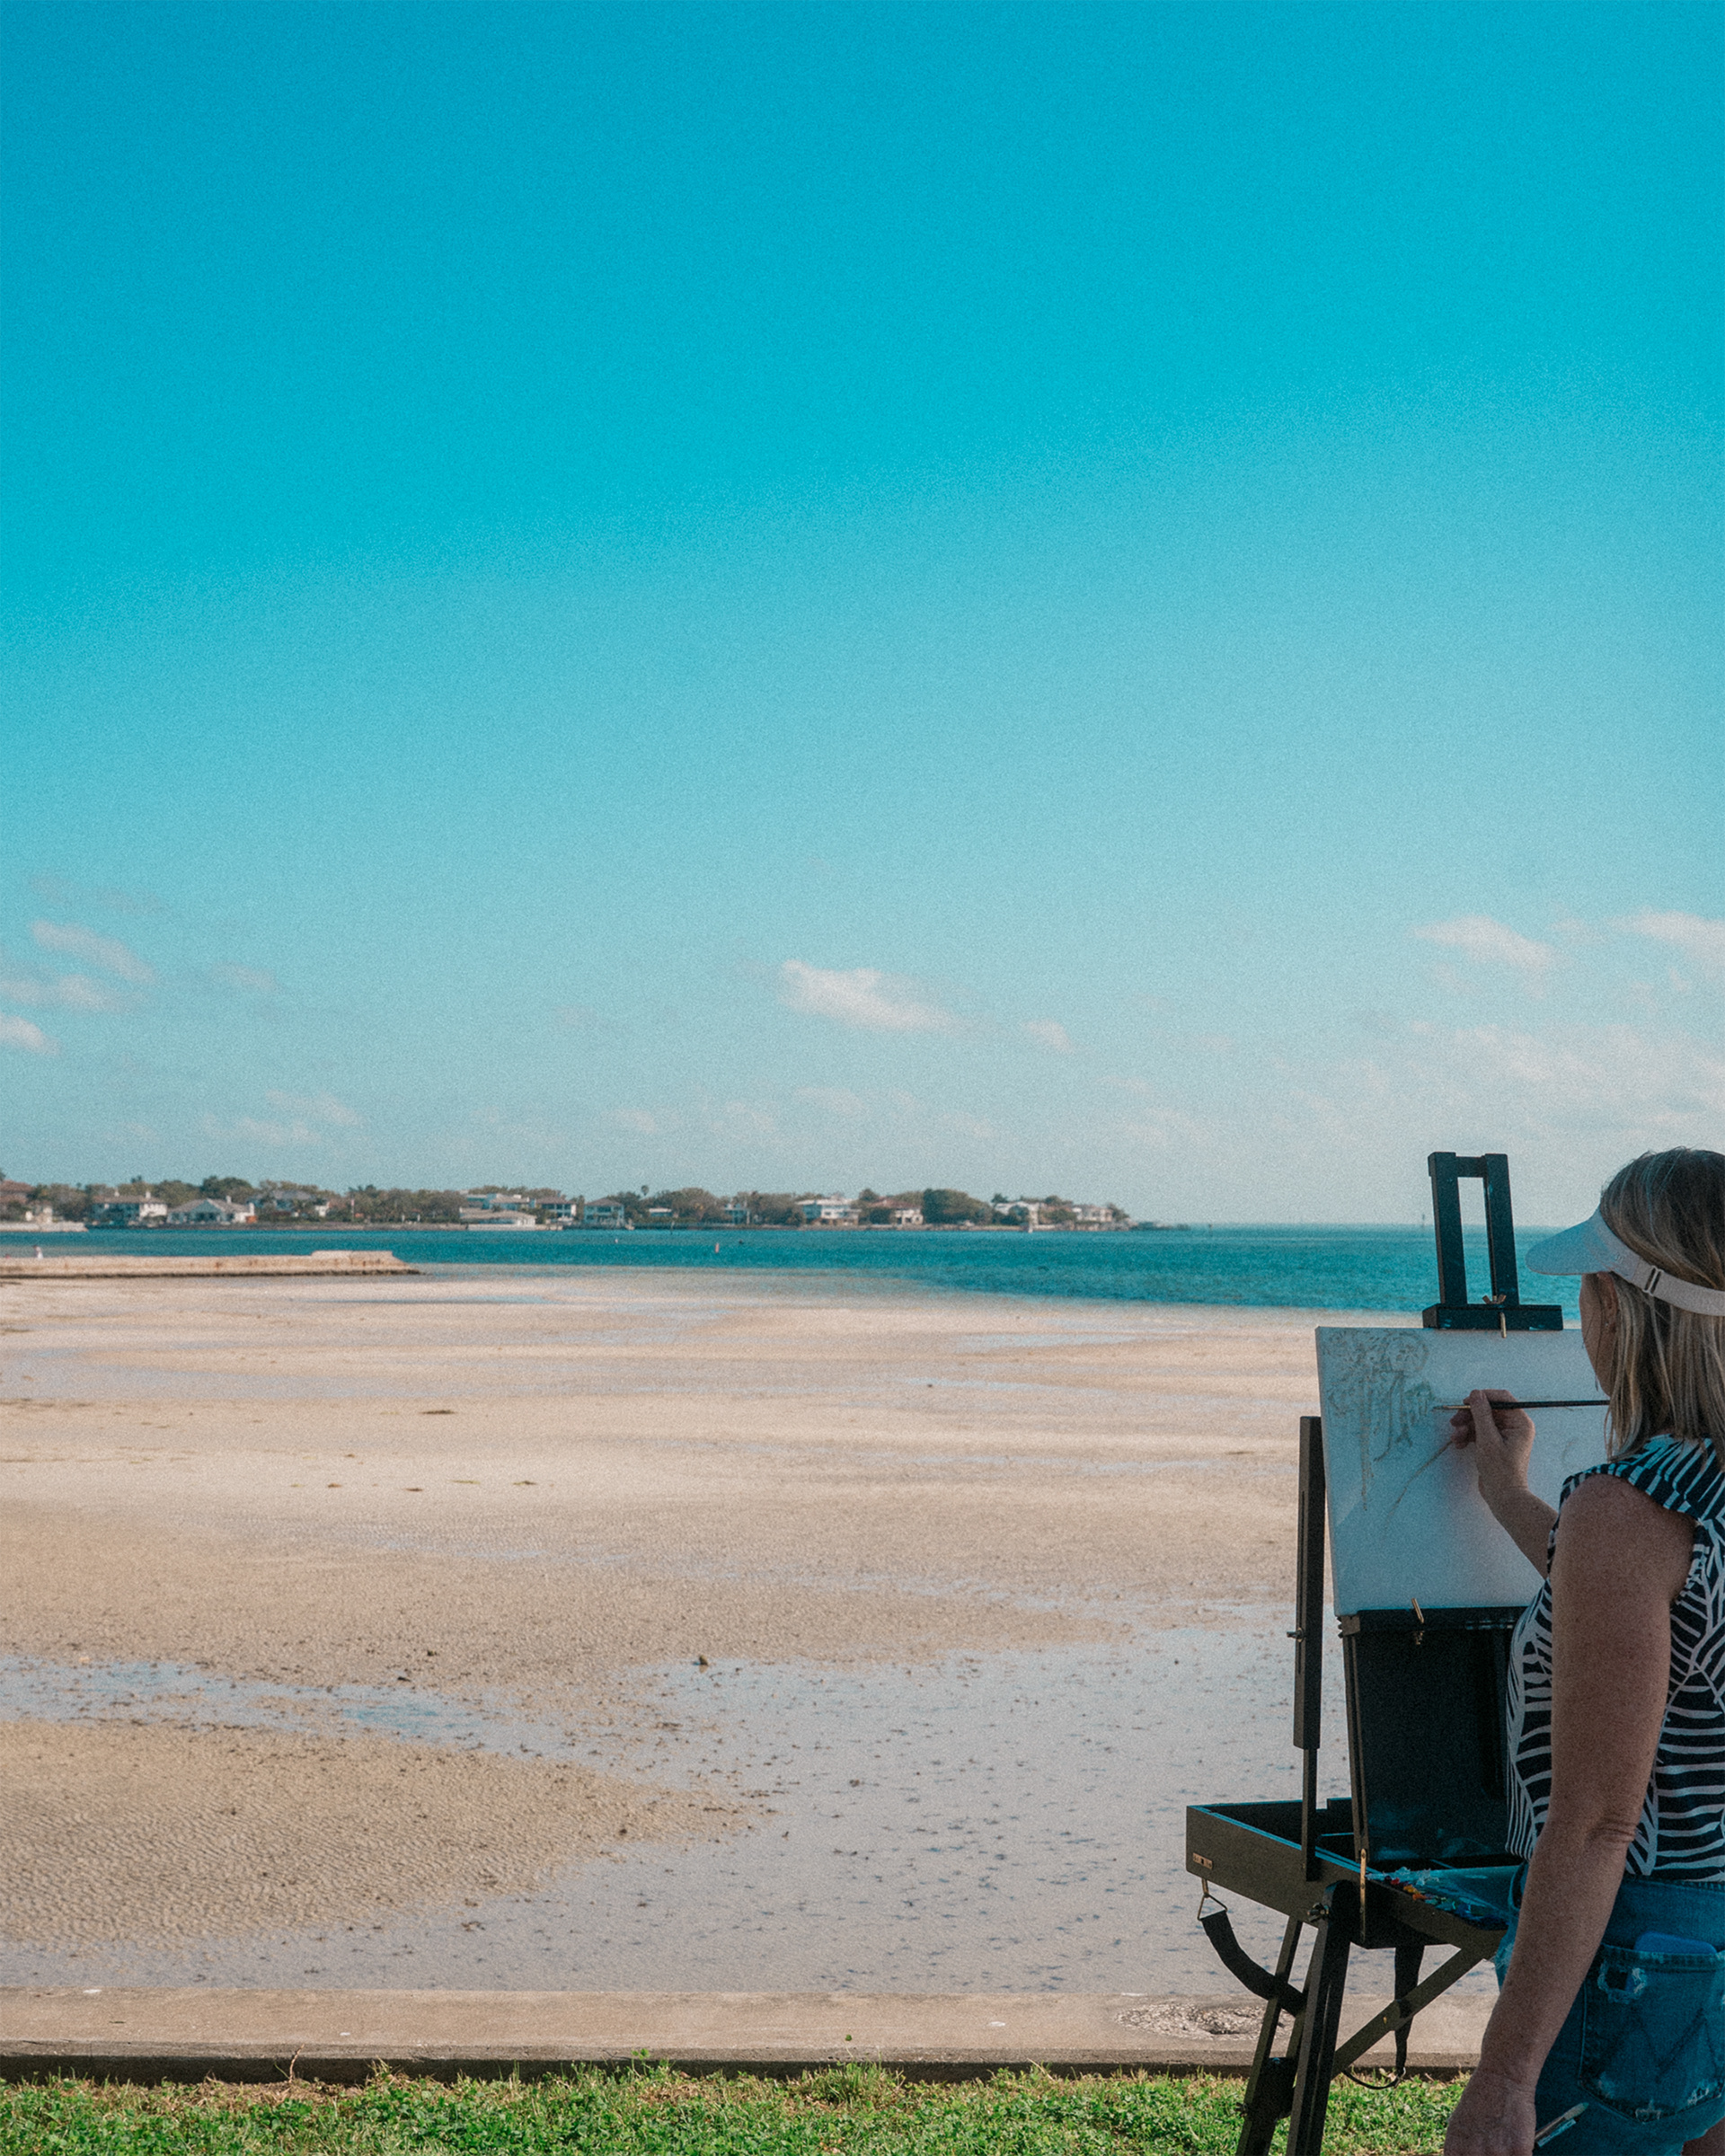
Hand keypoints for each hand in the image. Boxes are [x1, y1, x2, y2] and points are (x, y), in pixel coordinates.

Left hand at [1444, 2064, 1538, 2155]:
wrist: (1502, 2077)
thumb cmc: (1481, 2101)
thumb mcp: (1460, 2124)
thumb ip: (1461, 2151)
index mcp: (1454, 2147)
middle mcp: (1473, 2153)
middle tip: (1495, 2153)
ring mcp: (1496, 2153)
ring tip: (1505, 2149)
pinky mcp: (1519, 2151)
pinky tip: (1520, 2149)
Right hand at [1450, 1389, 1535, 1511]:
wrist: (1503, 1497)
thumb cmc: (1500, 1469)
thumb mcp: (1488, 1439)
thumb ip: (1481, 1414)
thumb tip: (1476, 1393)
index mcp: (1520, 1422)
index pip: (1502, 1398)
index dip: (1483, 1398)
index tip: (1465, 1403)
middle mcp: (1514, 1426)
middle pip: (1489, 1410)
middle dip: (1470, 1416)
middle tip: (1454, 1421)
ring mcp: (1504, 1436)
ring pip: (1481, 1422)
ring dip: (1466, 1427)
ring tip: (1455, 1438)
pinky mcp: (1495, 1445)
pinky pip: (1479, 1433)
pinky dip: (1468, 1436)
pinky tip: (1459, 1444)